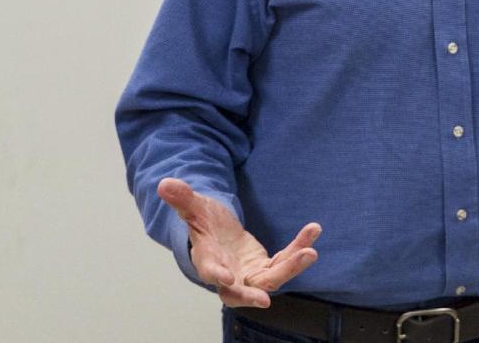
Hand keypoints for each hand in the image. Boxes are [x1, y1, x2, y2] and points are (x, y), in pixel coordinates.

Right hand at [158, 178, 320, 307]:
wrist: (217, 232)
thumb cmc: (203, 222)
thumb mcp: (194, 207)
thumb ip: (183, 199)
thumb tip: (164, 183)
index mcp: (209, 261)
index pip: (211, 272)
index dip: (217, 276)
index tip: (228, 277)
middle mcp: (230, 275)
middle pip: (243, 290)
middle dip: (258, 291)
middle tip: (269, 295)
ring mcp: (249, 273)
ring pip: (271, 279)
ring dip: (291, 267)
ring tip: (311, 251)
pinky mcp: (264, 267)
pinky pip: (284, 260)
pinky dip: (298, 248)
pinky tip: (313, 230)